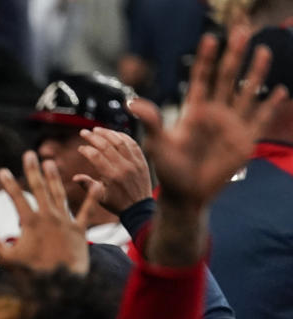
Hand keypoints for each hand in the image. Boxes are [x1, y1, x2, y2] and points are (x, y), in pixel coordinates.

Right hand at [0, 151, 100, 274]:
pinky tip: (98, 182)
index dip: (8, 184)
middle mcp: (48, 217)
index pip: (17, 198)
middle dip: (33, 170)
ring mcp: (65, 222)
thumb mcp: (6, 259)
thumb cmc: (31, 275)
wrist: (60, 287)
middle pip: (39, 189)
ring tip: (50, 163)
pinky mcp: (80, 230)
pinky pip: (88, 210)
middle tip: (30, 154)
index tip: (2, 171)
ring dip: (54, 177)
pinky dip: (93, 196)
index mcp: (30, 223)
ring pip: (59, 194)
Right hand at [74, 127, 151, 213]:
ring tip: (97, 130)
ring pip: (119, 141)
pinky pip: (132, 143)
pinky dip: (122, 136)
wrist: (140, 207)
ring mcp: (134, 162)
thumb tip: (75, 178)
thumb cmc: (118, 203)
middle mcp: (123, 167)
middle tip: (84, 132)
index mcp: (111, 176)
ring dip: (107, 133)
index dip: (86, 150)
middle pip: (106, 145)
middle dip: (93, 137)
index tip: (80, 148)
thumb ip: (87, 186)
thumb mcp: (100, 198)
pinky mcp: (141, 160)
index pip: (96, 156)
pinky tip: (114, 134)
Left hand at [129, 28, 286, 264]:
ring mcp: (231, 125)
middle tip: (243, 32)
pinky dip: (270, 106)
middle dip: (234, 56)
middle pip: (226, 78)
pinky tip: (279, 91)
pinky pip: (260, 119)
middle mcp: (214, 113)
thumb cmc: (168, 169)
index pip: (200, 78)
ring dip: (255, 73)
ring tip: (263, 51)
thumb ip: (150, 121)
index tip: (209, 39)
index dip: (205, 59)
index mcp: (194, 111)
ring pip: (246, 92)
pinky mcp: (244, 140)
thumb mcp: (157, 143)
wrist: (185, 194)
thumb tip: (133, 101)